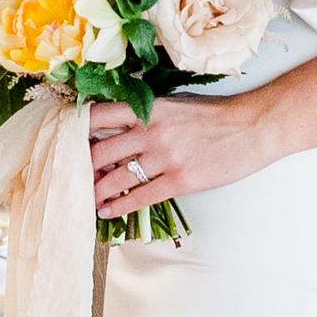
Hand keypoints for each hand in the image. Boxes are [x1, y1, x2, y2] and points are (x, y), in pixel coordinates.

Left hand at [88, 91, 271, 221]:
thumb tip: (117, 131)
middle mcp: (151, 131)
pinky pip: (139, 197)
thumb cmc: (217, 116)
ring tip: (85, 197)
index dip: (75, 130)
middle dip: (81, 167)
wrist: (253, 127)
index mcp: (150, 108)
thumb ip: (147, 116)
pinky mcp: (179, 180)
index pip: (98, 115)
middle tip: (71, 176)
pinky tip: (106, 210)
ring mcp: (164, 157)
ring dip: (95, 190)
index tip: (64, 141)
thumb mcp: (176, 105)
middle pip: (99, 151)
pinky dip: (118, 206)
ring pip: (114, 178)